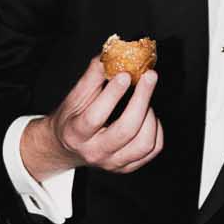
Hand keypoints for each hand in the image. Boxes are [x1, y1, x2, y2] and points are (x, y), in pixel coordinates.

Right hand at [21, 58, 163, 181]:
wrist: (66, 147)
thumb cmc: (72, 119)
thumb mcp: (74, 97)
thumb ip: (91, 77)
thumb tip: (109, 56)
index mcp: (76, 134)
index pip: (95, 117)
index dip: (112, 95)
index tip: (125, 74)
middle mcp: (95, 152)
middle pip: (125, 131)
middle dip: (142, 100)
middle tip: (149, 77)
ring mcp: (113, 163)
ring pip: (144, 144)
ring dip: (151, 116)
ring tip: (146, 98)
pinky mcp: (127, 167)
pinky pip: (152, 149)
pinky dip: (157, 129)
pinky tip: (149, 115)